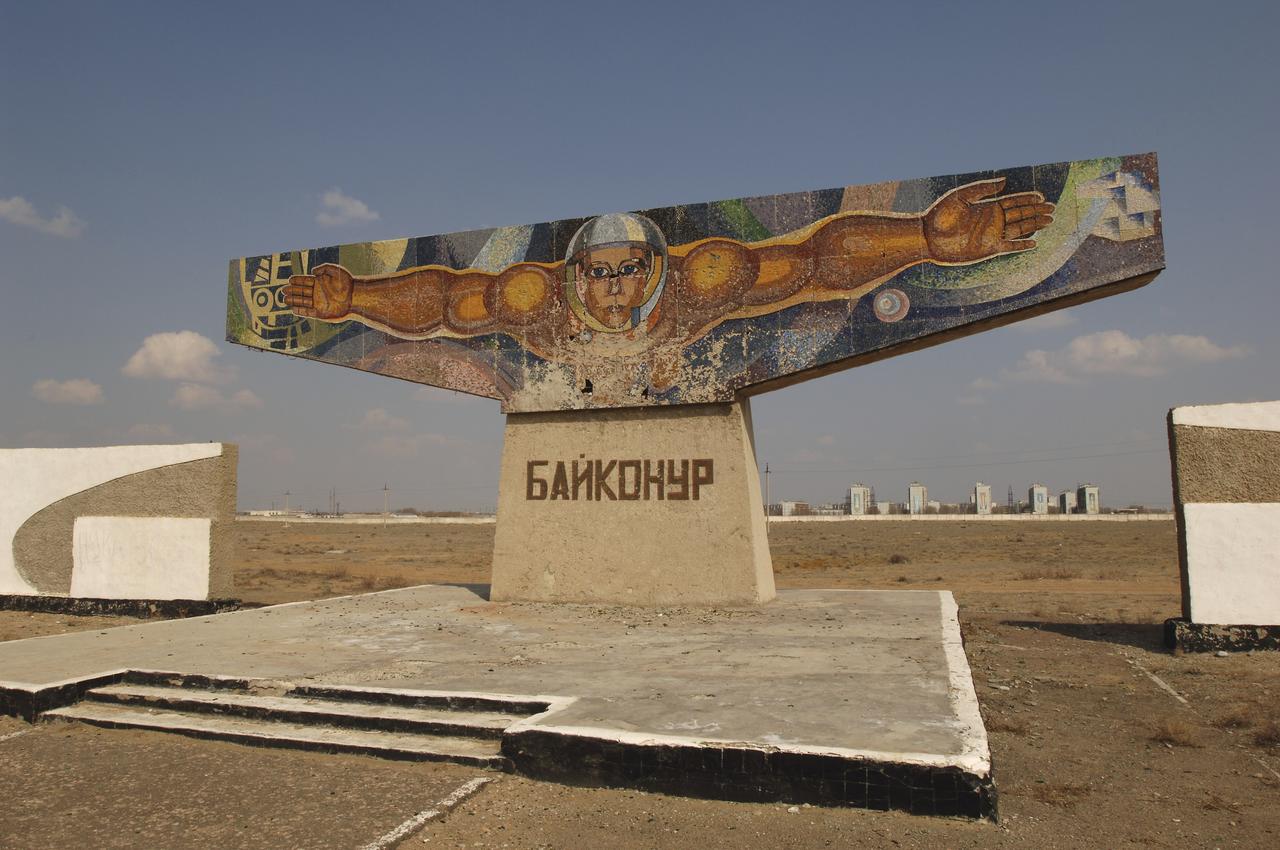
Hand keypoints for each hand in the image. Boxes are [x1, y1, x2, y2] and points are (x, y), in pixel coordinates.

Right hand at [284, 263, 353, 318]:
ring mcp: (319, 303)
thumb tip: (312, 271)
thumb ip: (323, 268)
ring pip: (303, 302)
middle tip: (283, 290)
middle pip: (302, 292)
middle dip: (292, 291)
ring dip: (293, 301)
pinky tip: (293, 309)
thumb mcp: (335, 270)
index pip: (305, 281)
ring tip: (284, 299)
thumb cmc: (348, 283)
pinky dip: (300, 311)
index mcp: (320, 282)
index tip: (289, 280)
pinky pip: (308, 313)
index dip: (296, 281)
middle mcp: (318, 293)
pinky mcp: (321, 313)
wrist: (356, 297)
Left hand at [923, 178, 1054, 263]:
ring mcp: (991, 235)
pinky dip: (1022, 245)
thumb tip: (1005, 181)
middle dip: (1036, 211)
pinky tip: (1034, 242)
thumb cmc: (939, 215)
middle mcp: (992, 221)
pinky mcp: (988, 249)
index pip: (1012, 201)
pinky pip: (1009, 247)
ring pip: (1019, 229)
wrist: (927, 237)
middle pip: (1020, 214)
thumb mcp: (961, 196)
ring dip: (1034, 225)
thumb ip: (983, 189)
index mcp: (987, 207)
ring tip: (1050, 221)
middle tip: (1052, 208)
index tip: (1041, 196)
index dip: (1027, 199)